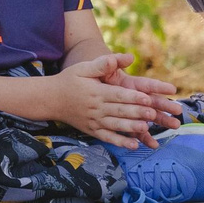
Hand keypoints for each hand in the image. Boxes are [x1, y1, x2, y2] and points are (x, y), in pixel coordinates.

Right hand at [49, 54, 171, 148]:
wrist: (50, 99)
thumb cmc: (69, 80)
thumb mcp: (83, 68)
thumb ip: (103, 63)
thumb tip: (127, 57)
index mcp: (96, 92)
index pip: (118, 95)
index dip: (133, 97)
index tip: (148, 98)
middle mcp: (96, 108)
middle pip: (119, 111)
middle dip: (137, 112)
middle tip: (153, 114)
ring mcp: (94, 121)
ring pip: (115, 126)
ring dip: (131, 127)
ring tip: (145, 128)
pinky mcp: (92, 130)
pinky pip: (107, 138)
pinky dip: (120, 142)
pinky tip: (133, 145)